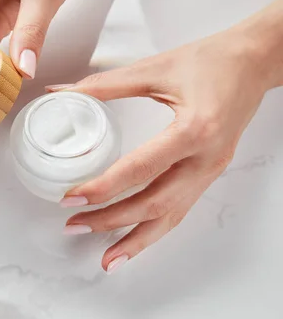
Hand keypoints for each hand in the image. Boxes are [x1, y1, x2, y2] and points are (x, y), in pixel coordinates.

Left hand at [50, 24, 280, 272]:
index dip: (102, 188)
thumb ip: (106, 85)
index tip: (71, 198)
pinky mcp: (210, 172)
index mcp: (193, 131)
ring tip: (106, 258)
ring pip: (171, 217)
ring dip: (136, 239)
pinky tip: (136, 238)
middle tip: (75, 225)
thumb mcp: (156, 68)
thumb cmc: (212, 60)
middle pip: (154, 204)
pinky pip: (182, 209)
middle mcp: (205, 159)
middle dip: (111, 220)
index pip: (139, 170)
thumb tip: (64, 92)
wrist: (255, 61)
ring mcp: (211, 170)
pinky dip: (156, 228)